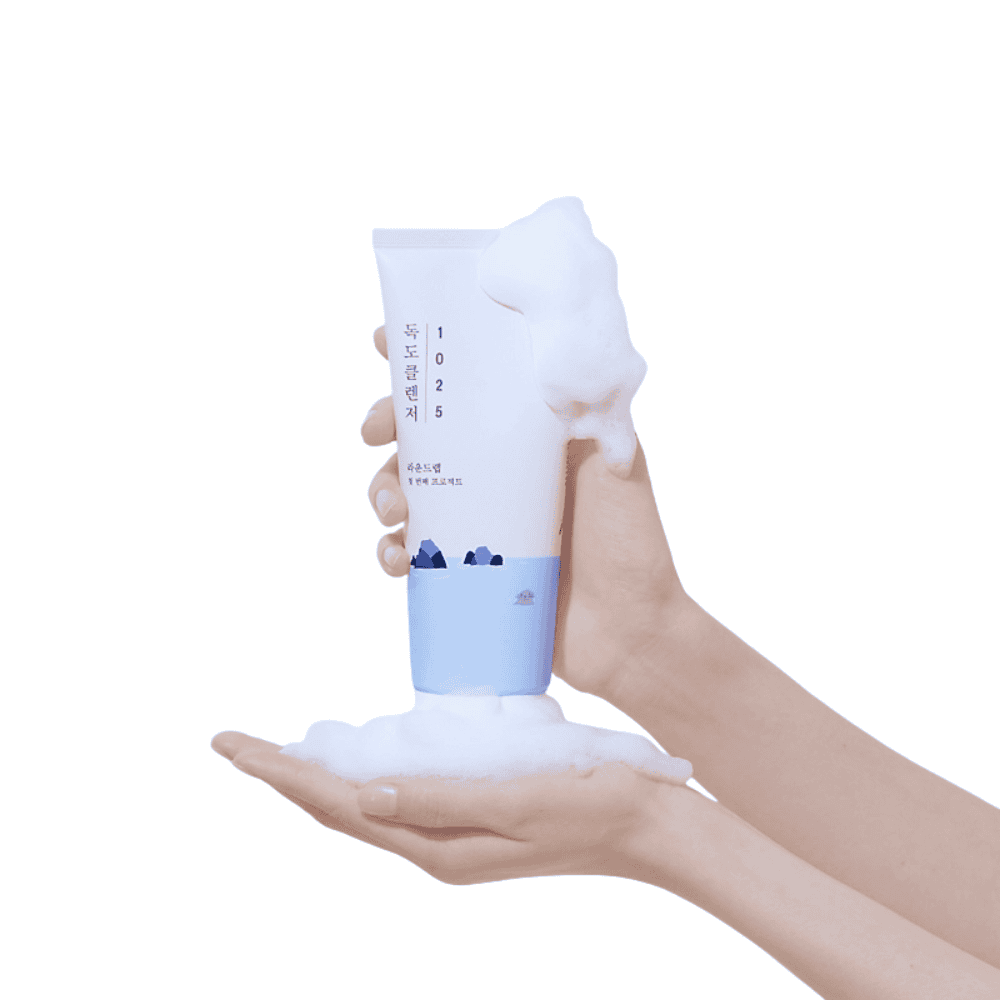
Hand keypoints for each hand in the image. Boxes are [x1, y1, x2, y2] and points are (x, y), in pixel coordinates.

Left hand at [211, 731, 670, 885]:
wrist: (648, 823)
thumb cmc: (591, 803)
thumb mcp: (516, 800)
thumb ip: (441, 798)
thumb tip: (365, 794)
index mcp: (439, 844)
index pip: (339, 805)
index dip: (281, 774)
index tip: (232, 745)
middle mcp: (435, 844)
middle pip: (339, 807)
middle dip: (283, 775)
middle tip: (235, 744)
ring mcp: (452, 833)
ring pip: (364, 804)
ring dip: (315, 777)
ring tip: (276, 753)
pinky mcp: (471, 814)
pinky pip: (398, 797)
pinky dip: (360, 776)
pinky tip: (355, 761)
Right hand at [362, 324, 695, 701]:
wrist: (632, 633)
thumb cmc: (632, 542)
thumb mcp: (619, 462)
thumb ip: (589, 411)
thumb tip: (553, 354)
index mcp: (528, 440)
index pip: (471, 389)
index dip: (427, 367)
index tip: (385, 347)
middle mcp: (497, 476)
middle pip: (424, 438)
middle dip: (387, 426)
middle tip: (375, 432)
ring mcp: (477, 524)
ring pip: (406, 493)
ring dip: (381, 491)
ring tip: (392, 509)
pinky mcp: (463, 572)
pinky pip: (410, 555)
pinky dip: (390, 553)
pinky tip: (396, 560)